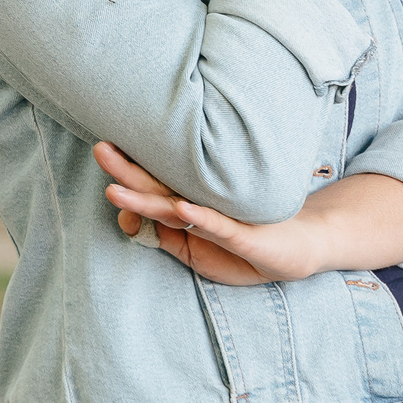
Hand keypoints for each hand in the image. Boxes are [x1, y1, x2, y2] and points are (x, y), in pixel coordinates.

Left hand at [96, 142, 325, 284]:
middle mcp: (203, 206)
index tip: (107, 186)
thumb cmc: (247, 246)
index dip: (127, 192)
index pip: (150, 196)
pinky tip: (178, 208)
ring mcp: (223, 217)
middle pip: (157, 189)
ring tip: (116, 187)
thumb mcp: (198, 253)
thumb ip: (169, 239)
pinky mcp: (243, 234)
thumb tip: (132, 224)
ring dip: (146, 196)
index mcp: (189, 209)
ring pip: (177, 205)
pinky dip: (197, 216)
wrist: (301, 246)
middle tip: (100, 149)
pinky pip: (216, 225)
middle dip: (127, 171)